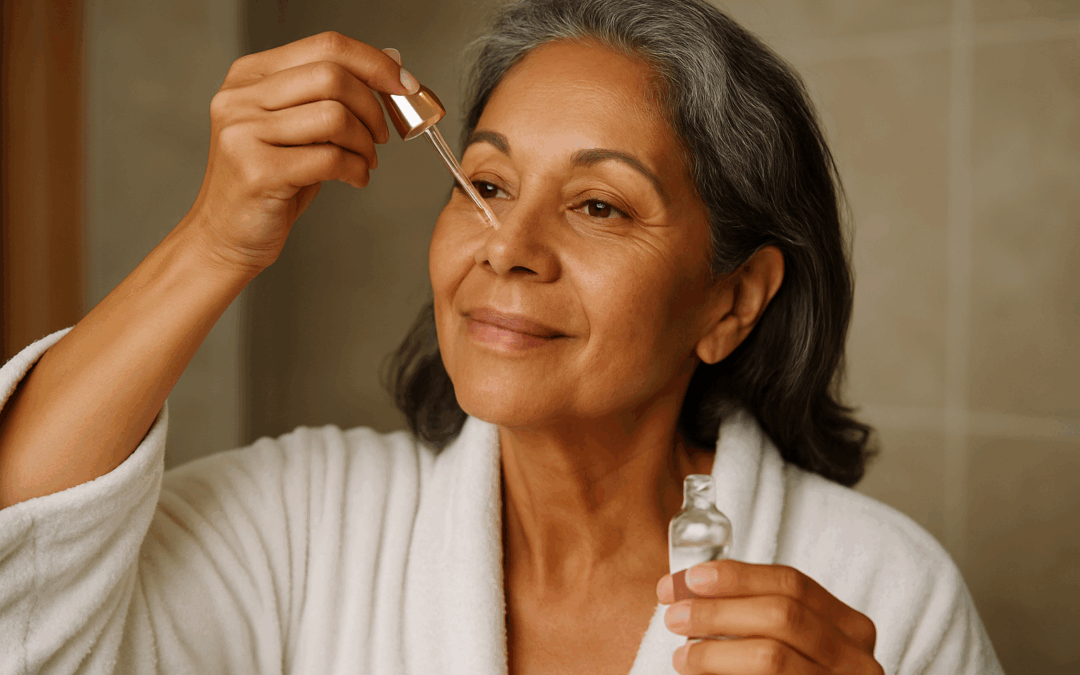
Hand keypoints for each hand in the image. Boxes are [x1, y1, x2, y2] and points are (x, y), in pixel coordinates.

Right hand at [183, 31, 416, 273]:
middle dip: (373, 107)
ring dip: (365, 143)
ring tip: (364, 160)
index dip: (374, 63)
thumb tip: (388, 72)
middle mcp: (240, 98)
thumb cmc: (267, 182)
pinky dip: (356, 169)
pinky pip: (330, 158)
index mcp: (250, 75)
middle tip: (381, 135)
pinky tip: (354, 178)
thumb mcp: (292, 128)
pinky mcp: (259, 171)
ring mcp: (244, 133)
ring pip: (335, 117)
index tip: (403, 84)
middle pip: (333, 76)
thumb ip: (326, 98)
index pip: (325, 46)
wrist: (225, 234)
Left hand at [657, 560, 882, 674]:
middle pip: (782, 614)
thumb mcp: (790, 647)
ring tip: (682, 655)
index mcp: (848, 629)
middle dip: (719, 611)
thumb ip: (755, 619)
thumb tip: (687, 591)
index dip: (735, 577)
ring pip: (772, 656)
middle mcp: (856, 659)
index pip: (791, 583)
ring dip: (716, 652)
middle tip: (675, 615)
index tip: (688, 578)